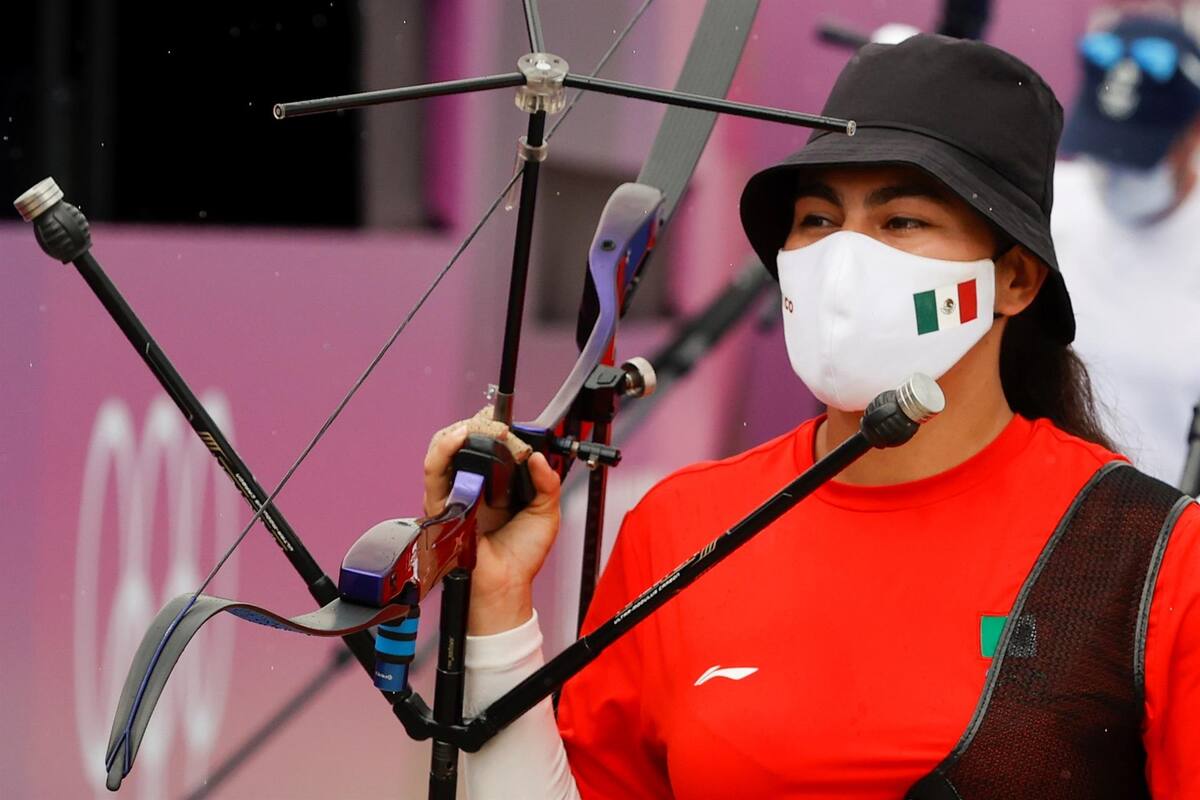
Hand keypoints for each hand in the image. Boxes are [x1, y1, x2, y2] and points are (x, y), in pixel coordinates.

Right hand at [423, 423, 560, 634]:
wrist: (507, 585)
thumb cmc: (521, 556)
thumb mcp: (546, 512)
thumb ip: (547, 482)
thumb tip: (537, 457)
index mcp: (493, 486)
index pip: (484, 446)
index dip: (491, 429)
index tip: (505, 421)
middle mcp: (470, 487)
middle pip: (459, 443)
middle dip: (474, 426)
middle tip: (495, 425)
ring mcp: (454, 494)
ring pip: (441, 451)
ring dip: (458, 432)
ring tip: (478, 426)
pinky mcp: (442, 505)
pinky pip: (435, 472)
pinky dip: (443, 450)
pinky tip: (458, 438)